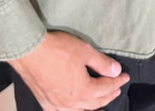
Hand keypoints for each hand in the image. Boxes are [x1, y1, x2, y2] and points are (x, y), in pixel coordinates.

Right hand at [7, 30, 130, 109]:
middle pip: (96, 102)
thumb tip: (116, 71)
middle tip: (116, 88)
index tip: (125, 76)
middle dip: (108, 95)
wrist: (29, 51)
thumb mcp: (84, 51)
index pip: (106, 87)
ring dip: (93, 107)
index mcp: (85, 92)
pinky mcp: (46, 103)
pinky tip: (72, 109)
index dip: (118, 81)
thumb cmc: (57, 49)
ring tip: (101, 105)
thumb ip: (102, 63)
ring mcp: (58, 105)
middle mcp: (73, 103)